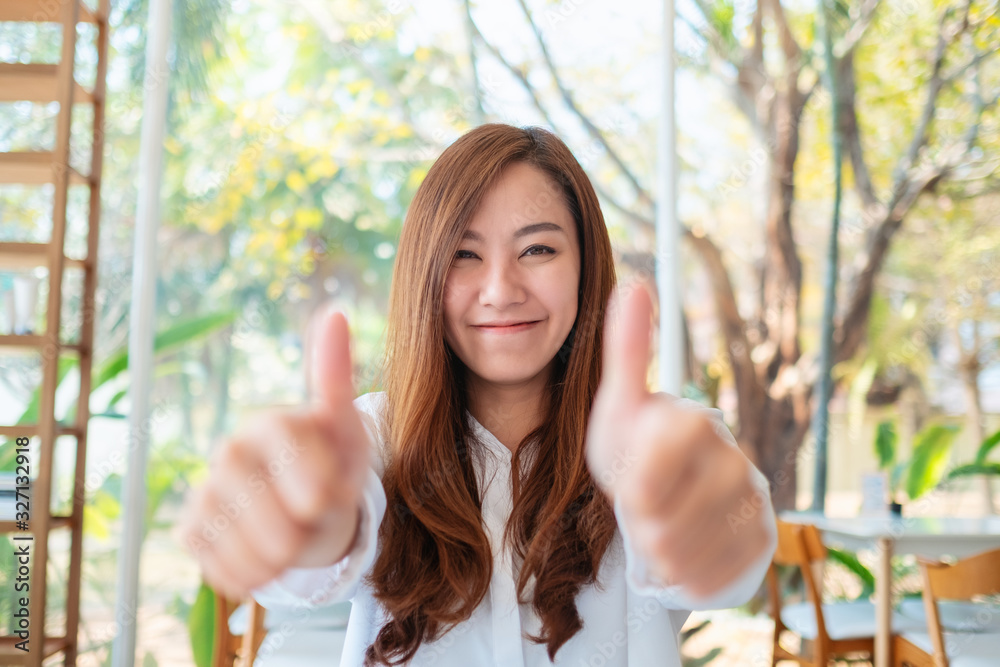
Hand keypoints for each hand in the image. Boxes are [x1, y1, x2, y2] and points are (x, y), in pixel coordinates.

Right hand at [178, 305, 371, 600]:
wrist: (315, 519)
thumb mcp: (347, 429)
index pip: (281, 442)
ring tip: (296, 536)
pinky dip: (253, 573)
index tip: (326, 496)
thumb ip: (335, 377)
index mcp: (269, 422)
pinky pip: (219, 564)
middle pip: (258, 501)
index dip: (308, 475)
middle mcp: (230, 451)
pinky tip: (267, 556)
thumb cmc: (334, 467)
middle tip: (315, 518)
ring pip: (239, 540)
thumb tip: (333, 313)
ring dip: (280, 554)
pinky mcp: (192, 529)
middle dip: (299, 525)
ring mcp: (207, 491)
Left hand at [585, 281, 770, 598]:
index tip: (630, 486)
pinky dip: (682, 575)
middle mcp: (736, 464)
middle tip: (641, 511)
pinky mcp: (760, 547)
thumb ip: (626, 350)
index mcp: (698, 424)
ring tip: (658, 529)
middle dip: (642, 522)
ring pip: (684, 555)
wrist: (674, 499)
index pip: (662, 463)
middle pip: (668, 519)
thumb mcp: (620, 405)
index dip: (640, 482)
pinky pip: (706, 580)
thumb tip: (635, 283)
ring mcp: (753, 509)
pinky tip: (681, 553)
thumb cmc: (638, 450)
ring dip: (657, 551)